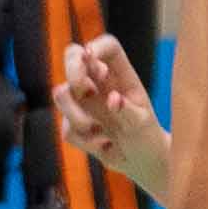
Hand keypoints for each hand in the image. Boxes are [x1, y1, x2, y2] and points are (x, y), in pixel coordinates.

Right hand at [52, 31, 169, 187]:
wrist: (141, 161)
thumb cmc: (146, 136)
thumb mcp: (143, 125)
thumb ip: (128, 111)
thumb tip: (112, 99)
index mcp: (121, 75)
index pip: (107, 47)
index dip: (96, 47)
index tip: (89, 58)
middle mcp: (98, 83)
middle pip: (73, 55)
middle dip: (72, 69)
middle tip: (82, 89)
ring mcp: (83, 102)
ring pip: (62, 94)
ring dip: (76, 115)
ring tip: (98, 130)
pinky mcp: (73, 123)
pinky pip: (67, 129)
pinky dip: (85, 142)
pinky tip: (104, 146)